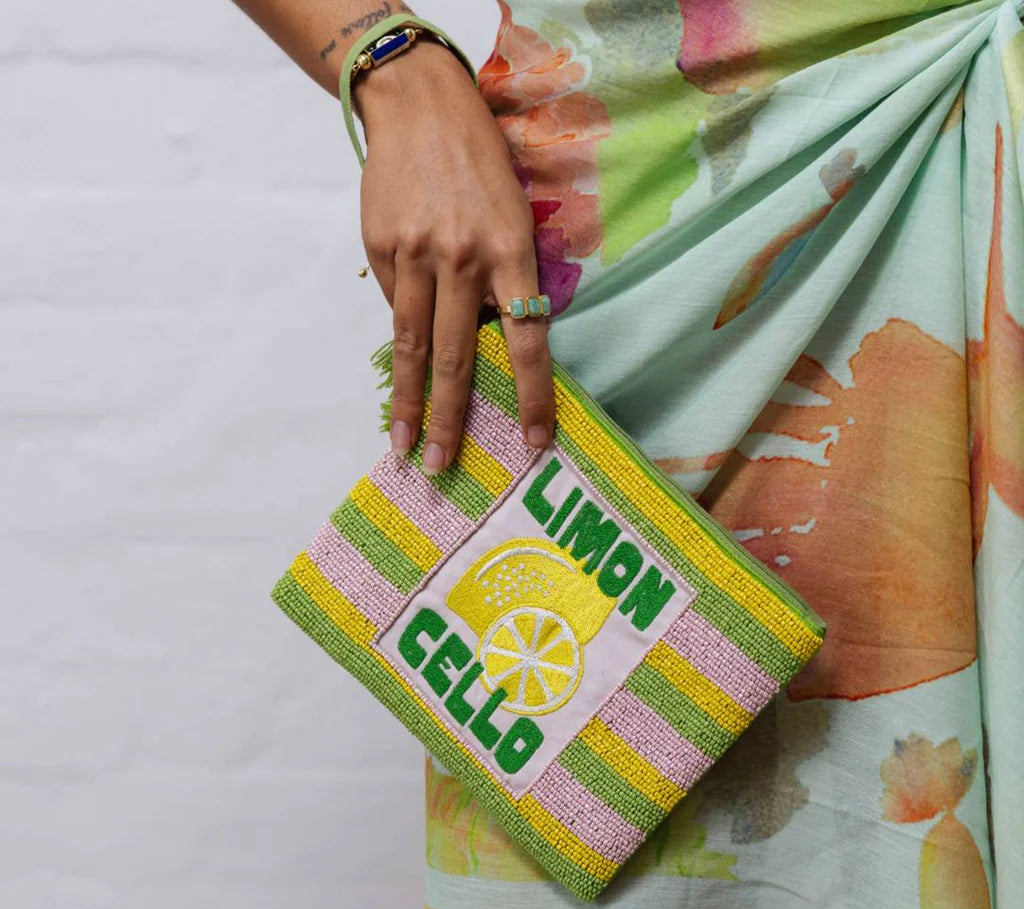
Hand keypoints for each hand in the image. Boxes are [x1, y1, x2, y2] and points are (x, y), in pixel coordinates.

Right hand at [353, 37, 553, 473]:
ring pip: (414, 346)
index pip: (528, 341)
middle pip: (458, 358)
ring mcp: (417, 256)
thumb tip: (477, 343)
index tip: (536, 441)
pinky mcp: (381, 249)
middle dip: (451, 420)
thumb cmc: (478, 164)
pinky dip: (402, 332)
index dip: (532, 396)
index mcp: (511, 252)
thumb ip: (497, 280)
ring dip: (410, 403)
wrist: (420, 106)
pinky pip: (394, 306)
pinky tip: (404, 357)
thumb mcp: (510, 216)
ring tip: (405, 444)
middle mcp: (464, 259)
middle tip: (444, 466)